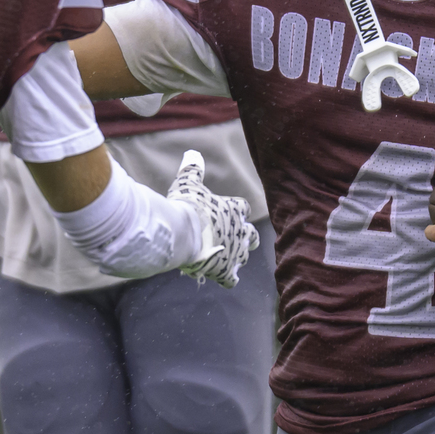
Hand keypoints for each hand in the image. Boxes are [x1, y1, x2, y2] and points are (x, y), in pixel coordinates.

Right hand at [168, 150, 259, 288]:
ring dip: (236, 257)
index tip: (229, 211)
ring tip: (224, 257)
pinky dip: (227, 278)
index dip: (237, 211)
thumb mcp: (188, 183)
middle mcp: (241, 231)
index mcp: (235, 209)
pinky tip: (220, 276)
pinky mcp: (226, 271)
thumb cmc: (186, 205)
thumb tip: (192, 153)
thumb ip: (192, 169)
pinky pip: (232, 279)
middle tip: (232, 236)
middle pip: (253, 236)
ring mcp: (236, 253)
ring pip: (245, 257)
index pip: (244, 209)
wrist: (182, 233)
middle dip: (245, 236)